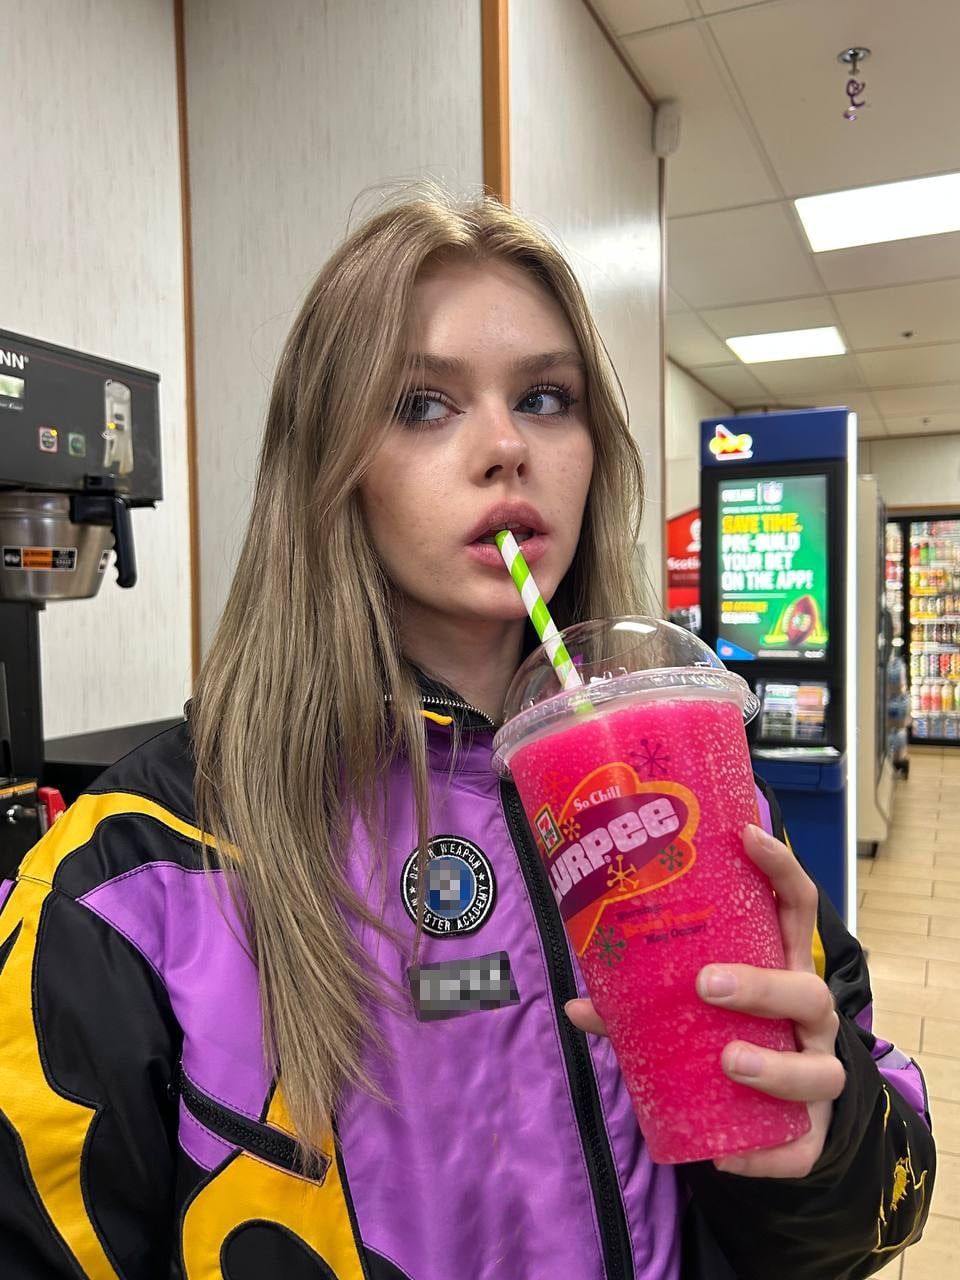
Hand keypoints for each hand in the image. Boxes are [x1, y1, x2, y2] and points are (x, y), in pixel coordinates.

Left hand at [565, 822, 845, 1178]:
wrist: (780, 1118)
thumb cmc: (730, 1034)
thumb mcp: (688, 1010)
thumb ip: (637, 1003)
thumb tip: (575, 1002)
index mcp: (781, 965)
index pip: (795, 906)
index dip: (778, 866)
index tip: (746, 834)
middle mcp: (809, 1015)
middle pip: (806, 987)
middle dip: (762, 983)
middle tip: (708, 983)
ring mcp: (818, 1072)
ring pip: (818, 1069)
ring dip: (774, 1066)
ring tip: (728, 1062)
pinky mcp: (811, 1134)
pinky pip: (798, 1147)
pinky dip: (767, 1155)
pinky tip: (728, 1155)